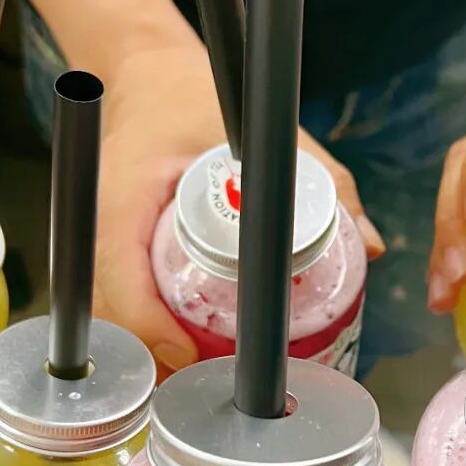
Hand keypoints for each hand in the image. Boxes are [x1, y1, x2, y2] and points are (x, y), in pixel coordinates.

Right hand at [95, 42, 382, 374]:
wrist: (145, 78)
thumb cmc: (193, 100)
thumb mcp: (268, 134)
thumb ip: (323, 182)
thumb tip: (368, 244)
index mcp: (127, 196)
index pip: (122, 276)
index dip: (151, 326)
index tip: (190, 355)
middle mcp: (102, 227)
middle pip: (112, 314)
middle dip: (158, 359)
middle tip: (214, 387)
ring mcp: (96, 242)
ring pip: (111, 317)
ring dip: (153, 353)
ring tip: (206, 381)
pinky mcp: (109, 252)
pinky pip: (120, 303)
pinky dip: (152, 330)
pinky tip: (190, 351)